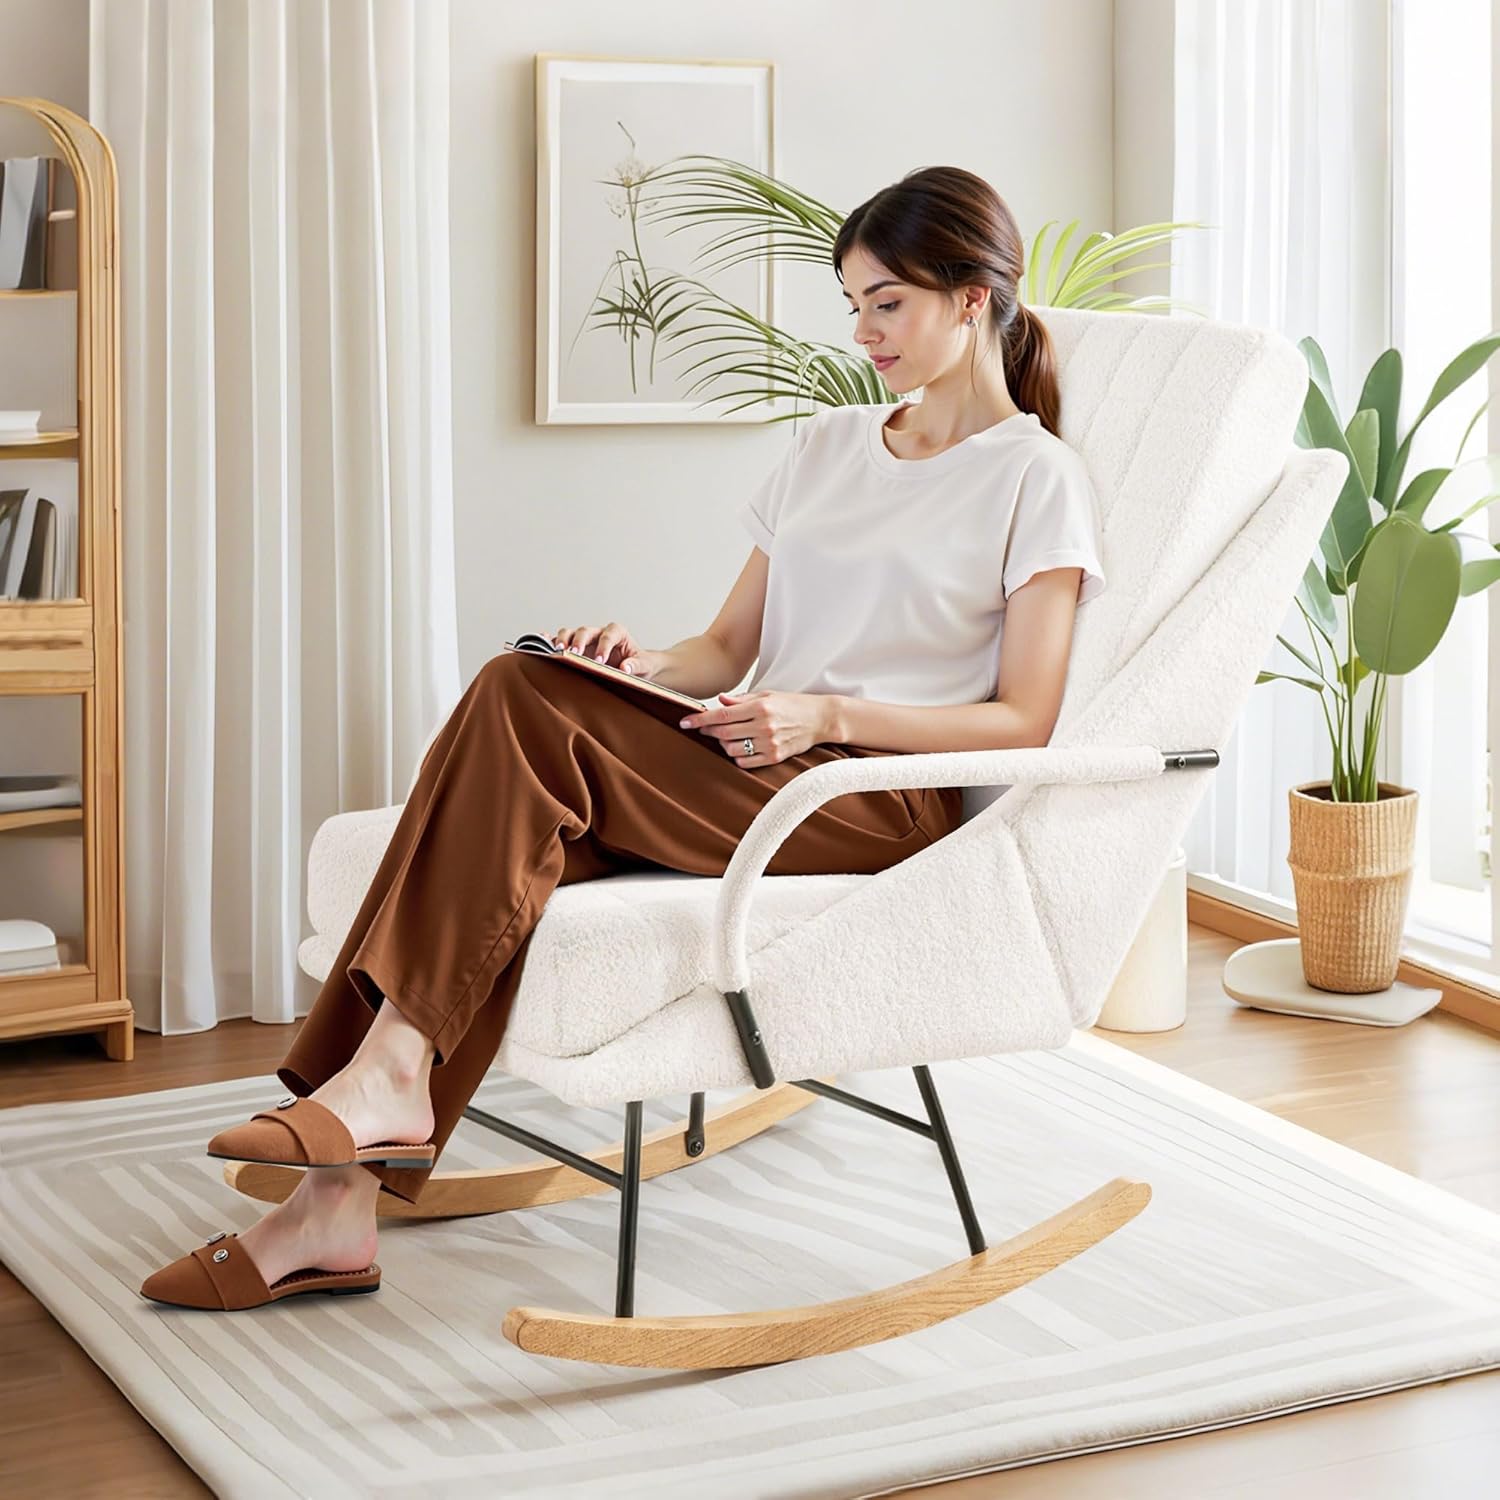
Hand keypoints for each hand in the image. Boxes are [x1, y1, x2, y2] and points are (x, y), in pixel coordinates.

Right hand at [551, 622, 662, 678]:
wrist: (635, 667)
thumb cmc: (640, 664)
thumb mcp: (644, 665)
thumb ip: (636, 665)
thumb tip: (625, 668)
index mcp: (617, 633)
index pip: (609, 635)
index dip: (604, 646)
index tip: (600, 661)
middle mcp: (598, 633)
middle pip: (585, 631)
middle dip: (579, 641)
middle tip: (574, 654)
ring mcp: (585, 640)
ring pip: (570, 633)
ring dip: (562, 641)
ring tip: (557, 653)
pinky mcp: (575, 648)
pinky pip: (560, 642)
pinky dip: (550, 642)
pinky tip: (543, 646)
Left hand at [678, 690, 836, 767]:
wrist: (821, 719)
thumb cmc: (793, 705)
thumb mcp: (768, 695)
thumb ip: (742, 700)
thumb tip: (720, 701)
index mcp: (760, 707)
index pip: (721, 715)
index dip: (700, 719)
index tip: (685, 722)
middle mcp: (764, 726)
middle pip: (723, 733)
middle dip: (708, 731)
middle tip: (703, 728)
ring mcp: (769, 743)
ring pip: (731, 749)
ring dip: (723, 744)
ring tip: (726, 736)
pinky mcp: (774, 757)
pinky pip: (745, 761)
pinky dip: (737, 755)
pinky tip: (740, 747)